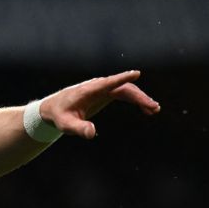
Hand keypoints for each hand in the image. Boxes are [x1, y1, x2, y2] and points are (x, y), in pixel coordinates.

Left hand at [40, 70, 159, 138]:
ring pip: (126, 90)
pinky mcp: (105, 92)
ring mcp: (103, 88)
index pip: (107, 83)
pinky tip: (146, 110)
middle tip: (153, 108)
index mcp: (88, 91)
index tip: (136, 74)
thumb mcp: (66, 125)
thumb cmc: (60, 116)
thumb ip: (79, 129)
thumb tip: (92, 134)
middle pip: (122, 87)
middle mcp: (97, 86)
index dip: (121, 78)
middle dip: (138, 97)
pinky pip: (124, 93)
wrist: (54, 108)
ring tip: (154, 110)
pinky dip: (136, 100)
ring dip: (140, 98)